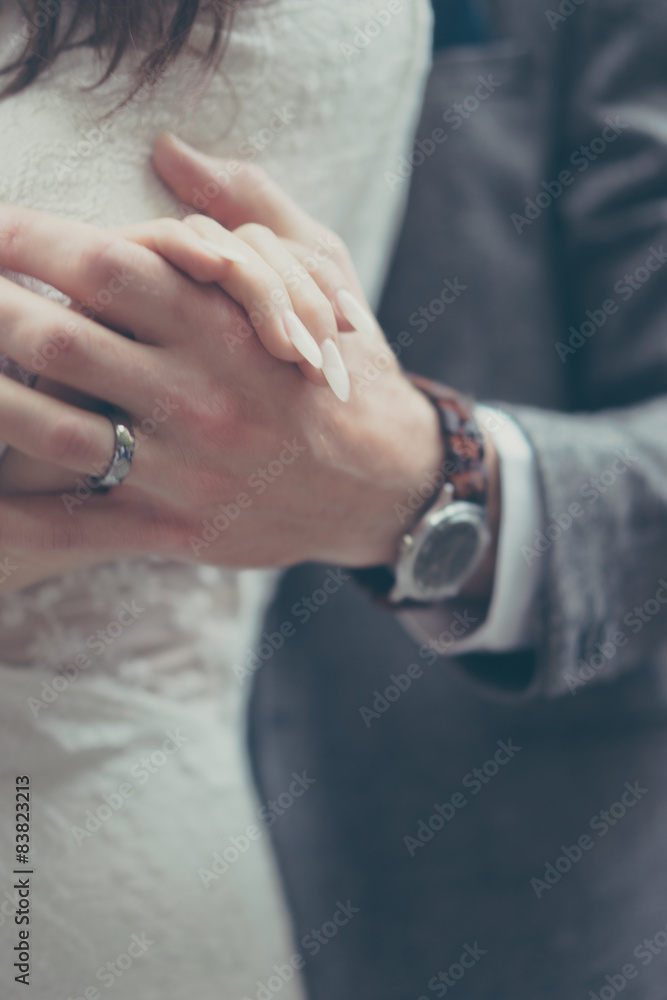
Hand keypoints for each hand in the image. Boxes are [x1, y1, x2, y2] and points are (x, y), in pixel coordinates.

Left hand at [0, 197, 370, 498]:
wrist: (386, 485)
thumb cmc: (343, 372)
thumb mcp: (323, 272)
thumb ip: (249, 206)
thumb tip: (168, 151)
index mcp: (228, 325)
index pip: (104, 266)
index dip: (26, 237)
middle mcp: (198, 396)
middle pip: (58, 340)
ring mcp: (184, 471)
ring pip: (50, 430)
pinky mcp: (177, 530)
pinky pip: (75, 522)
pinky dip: (10, 511)